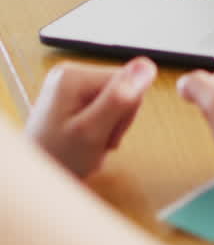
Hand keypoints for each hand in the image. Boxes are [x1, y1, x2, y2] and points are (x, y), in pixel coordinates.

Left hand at [25, 57, 156, 176]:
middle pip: (123, 89)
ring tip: (91, 142)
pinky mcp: (74, 96)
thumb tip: (146, 66)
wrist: (35, 179)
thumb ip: (120, 98)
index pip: (129, 80)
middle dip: (117, 121)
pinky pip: (105, 107)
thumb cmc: (57, 159)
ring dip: (110, 126)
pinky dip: (102, 127)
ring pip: (117, 100)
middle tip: (97, 140)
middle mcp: (72, 73)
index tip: (106, 131)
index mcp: (75, 75)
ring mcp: (72, 85)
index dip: (126, 113)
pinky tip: (87, 139)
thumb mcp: (92, 132)